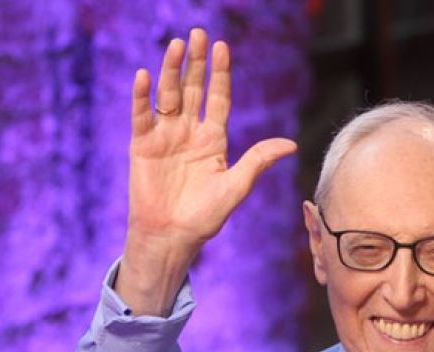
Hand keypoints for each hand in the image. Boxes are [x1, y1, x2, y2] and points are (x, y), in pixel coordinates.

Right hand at [117, 28, 296, 315]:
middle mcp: (189, 132)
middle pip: (192, 89)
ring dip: (170, 70)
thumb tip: (292, 145)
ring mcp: (165, 136)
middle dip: (195, 63)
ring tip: (175, 46)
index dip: (220, 73)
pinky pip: (142, 115)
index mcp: (213, 139)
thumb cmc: (206, 216)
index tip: (222, 47)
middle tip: (197, 34)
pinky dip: (142, 96)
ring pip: (167, 95)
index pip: (218, 98)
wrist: (173, 236)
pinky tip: (145, 75)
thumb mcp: (237, 186)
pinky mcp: (142, 145)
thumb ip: (258, 161)